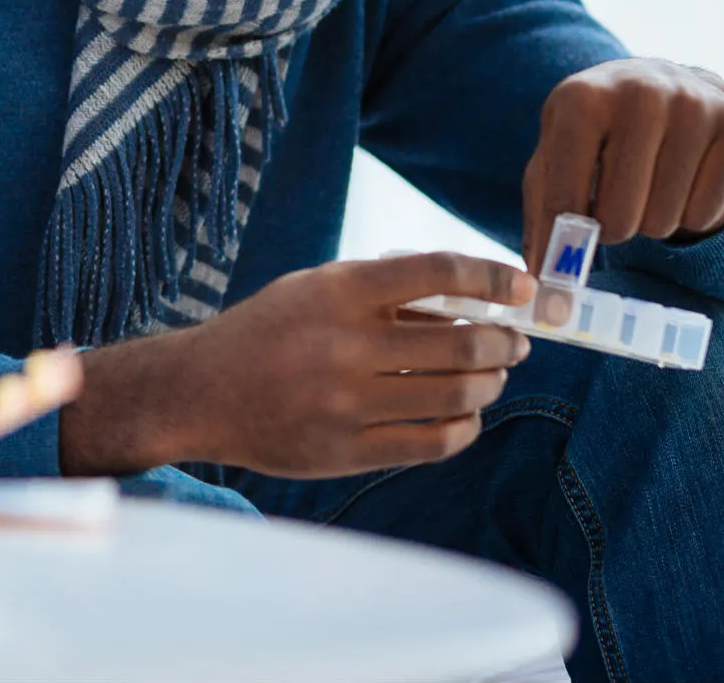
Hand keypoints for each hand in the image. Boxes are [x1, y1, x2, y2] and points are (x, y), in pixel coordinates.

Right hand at [60, 253, 534, 479]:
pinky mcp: (347, 451)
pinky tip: (466, 416)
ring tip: (491, 377)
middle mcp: (344, 344)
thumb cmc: (268, 332)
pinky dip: (466, 427)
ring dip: (490, 383)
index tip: (523, 288)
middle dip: (505, 342)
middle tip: (514, 343)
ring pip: (457, 395)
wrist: (200, 392)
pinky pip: (435, 442)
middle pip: (463, 342)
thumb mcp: (314, 289)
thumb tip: (471, 304)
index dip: (492, 279)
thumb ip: (383, 290)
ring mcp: (346, 402)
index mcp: (337, 291)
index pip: (437, 273)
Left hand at [522, 58, 723, 272]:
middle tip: (613, 207)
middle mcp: (640, 95)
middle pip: (618, 217)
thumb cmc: (597, 132)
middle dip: (612, 228)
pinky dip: (690, 216)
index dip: (563, 238)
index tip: (563, 262)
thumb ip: (543, 214)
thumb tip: (540, 278)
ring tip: (648, 187)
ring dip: (651, 222)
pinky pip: (705, 215)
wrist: (665, 83)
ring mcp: (694, 107)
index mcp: (581, 98)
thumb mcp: (556, 156)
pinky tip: (682, 183)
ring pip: (664, 221)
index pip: (563, 196)